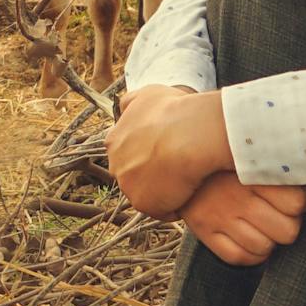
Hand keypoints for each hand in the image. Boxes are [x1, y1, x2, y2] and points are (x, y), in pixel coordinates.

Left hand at [107, 85, 232, 221]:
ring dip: (165, 191)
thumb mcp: (149, 94)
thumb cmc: (175, 111)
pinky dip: (175, 206)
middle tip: (181, 166)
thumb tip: (124, 108)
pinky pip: (161, 210)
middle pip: (135, 174)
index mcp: (114, 141)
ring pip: (148, 193)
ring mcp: (127, 186)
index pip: (129, 153)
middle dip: (154, 173)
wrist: (190, 135)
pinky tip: (191, 195)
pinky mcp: (143, 204)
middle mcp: (115, 164)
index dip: (151, 153)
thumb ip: (133, 101)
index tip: (171, 150)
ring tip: (189, 182)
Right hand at [182, 171, 305, 265]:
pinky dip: (253, 255)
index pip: (298, 202)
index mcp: (251, 173)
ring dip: (271, 240)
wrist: (177, 162)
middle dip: (290, 224)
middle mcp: (236, 197)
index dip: (303, 202)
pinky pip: (240, 258)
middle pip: (288, 231)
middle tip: (281, 214)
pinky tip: (254, 241)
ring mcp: (219, 217)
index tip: (297, 196)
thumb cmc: (225, 161)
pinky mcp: (205, 232)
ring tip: (266, 227)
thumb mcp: (250, 155)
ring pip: (266, 247)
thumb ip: (279, 165)